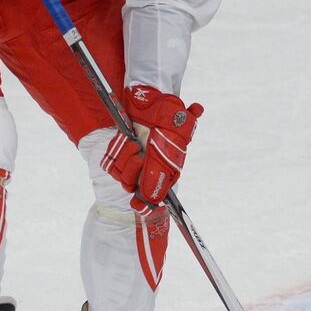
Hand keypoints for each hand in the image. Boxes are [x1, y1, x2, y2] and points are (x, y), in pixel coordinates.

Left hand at [100, 86, 204, 214]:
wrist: (150, 107)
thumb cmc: (164, 117)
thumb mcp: (178, 118)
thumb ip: (188, 118)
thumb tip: (199, 109)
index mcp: (164, 170)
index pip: (153, 194)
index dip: (145, 201)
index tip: (139, 202)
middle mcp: (147, 170)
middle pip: (132, 185)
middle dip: (132, 173)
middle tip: (139, 156)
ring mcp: (131, 164)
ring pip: (121, 175)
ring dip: (125, 160)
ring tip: (134, 143)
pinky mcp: (118, 157)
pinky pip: (111, 164)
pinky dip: (116, 153)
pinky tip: (125, 140)